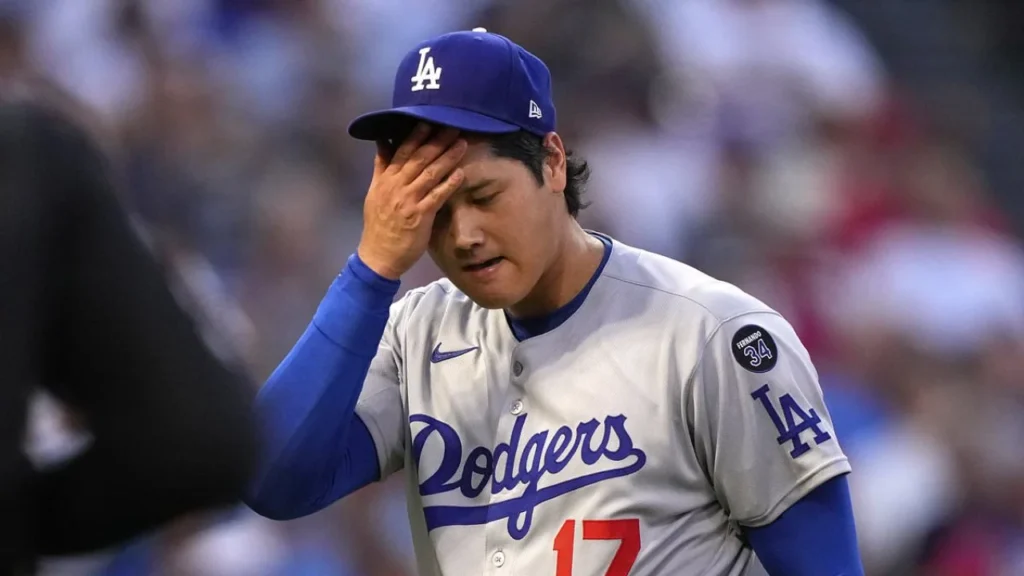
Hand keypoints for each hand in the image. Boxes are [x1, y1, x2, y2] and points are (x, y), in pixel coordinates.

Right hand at [357, 124, 466, 279]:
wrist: (378, 255)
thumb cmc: (379, 225)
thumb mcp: (374, 193)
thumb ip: (381, 167)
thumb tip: (382, 142)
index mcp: (386, 180)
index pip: (402, 152)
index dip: (416, 135)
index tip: (429, 120)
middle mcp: (396, 186)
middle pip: (419, 158)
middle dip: (437, 141)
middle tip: (454, 125)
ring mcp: (408, 201)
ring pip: (429, 174)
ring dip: (447, 158)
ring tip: (462, 144)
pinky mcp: (419, 216)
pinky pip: (436, 196)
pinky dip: (448, 184)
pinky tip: (461, 173)